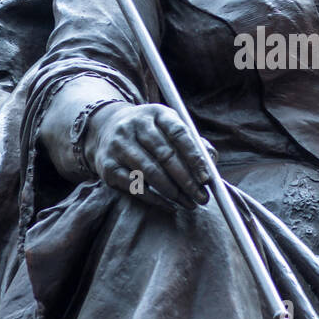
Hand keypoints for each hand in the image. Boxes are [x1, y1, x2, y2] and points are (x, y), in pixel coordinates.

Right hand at [84, 102, 211, 209]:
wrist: (106, 128)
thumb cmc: (150, 132)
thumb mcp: (169, 127)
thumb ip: (192, 142)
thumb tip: (211, 162)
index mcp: (156, 113)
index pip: (179, 133)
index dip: (194, 157)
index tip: (206, 178)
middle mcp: (135, 125)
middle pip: (165, 155)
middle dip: (187, 180)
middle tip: (202, 197)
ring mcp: (119, 145)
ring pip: (150, 172)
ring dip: (173, 192)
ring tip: (189, 203)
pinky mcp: (108, 165)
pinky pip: (135, 186)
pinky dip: (155, 198)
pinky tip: (169, 204)